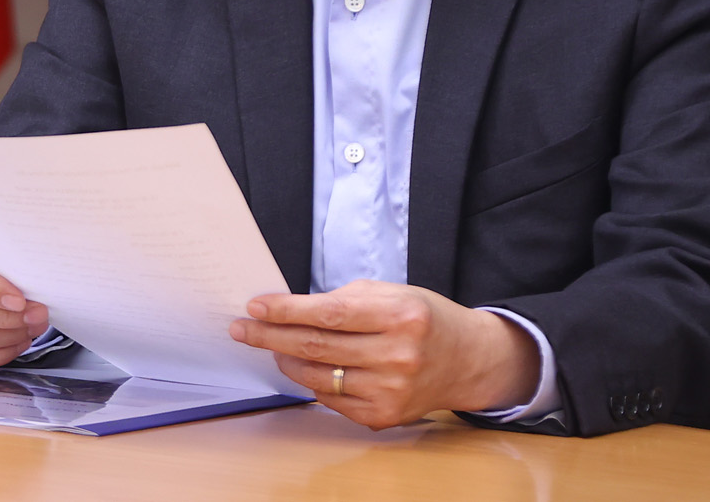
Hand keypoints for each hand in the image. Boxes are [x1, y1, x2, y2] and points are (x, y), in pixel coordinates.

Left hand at [229, 281, 538, 429]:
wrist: (467, 360)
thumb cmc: (424, 319)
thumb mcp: (393, 293)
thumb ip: (345, 299)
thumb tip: (291, 310)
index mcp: (400, 316)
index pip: (328, 314)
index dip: (286, 310)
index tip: (255, 306)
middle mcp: (397, 356)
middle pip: (317, 346)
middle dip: (271, 336)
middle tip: (242, 329)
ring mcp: (391, 391)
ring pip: (318, 377)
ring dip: (286, 360)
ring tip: (271, 346)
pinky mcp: (385, 417)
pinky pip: (332, 400)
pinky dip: (312, 382)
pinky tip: (304, 367)